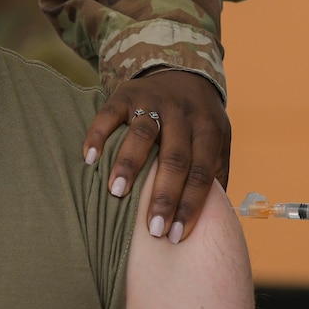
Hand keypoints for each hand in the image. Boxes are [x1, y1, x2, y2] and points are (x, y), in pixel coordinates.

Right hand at [83, 70, 230, 242]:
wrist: (183, 71)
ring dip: (129, 164)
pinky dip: (98, 135)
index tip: (175, 236)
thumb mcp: (218, 141)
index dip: (190, 205)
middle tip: (152, 230)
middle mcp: (183, 114)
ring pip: (144, 134)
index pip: (202, 172)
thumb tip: (215, 222)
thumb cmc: (199, 122)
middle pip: (175, 158)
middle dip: (164, 196)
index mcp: (209, 129)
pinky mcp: (127, 93)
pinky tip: (89, 158)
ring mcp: (154, 101)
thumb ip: (217, 175)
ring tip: (116, 193)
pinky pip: (110, 113)